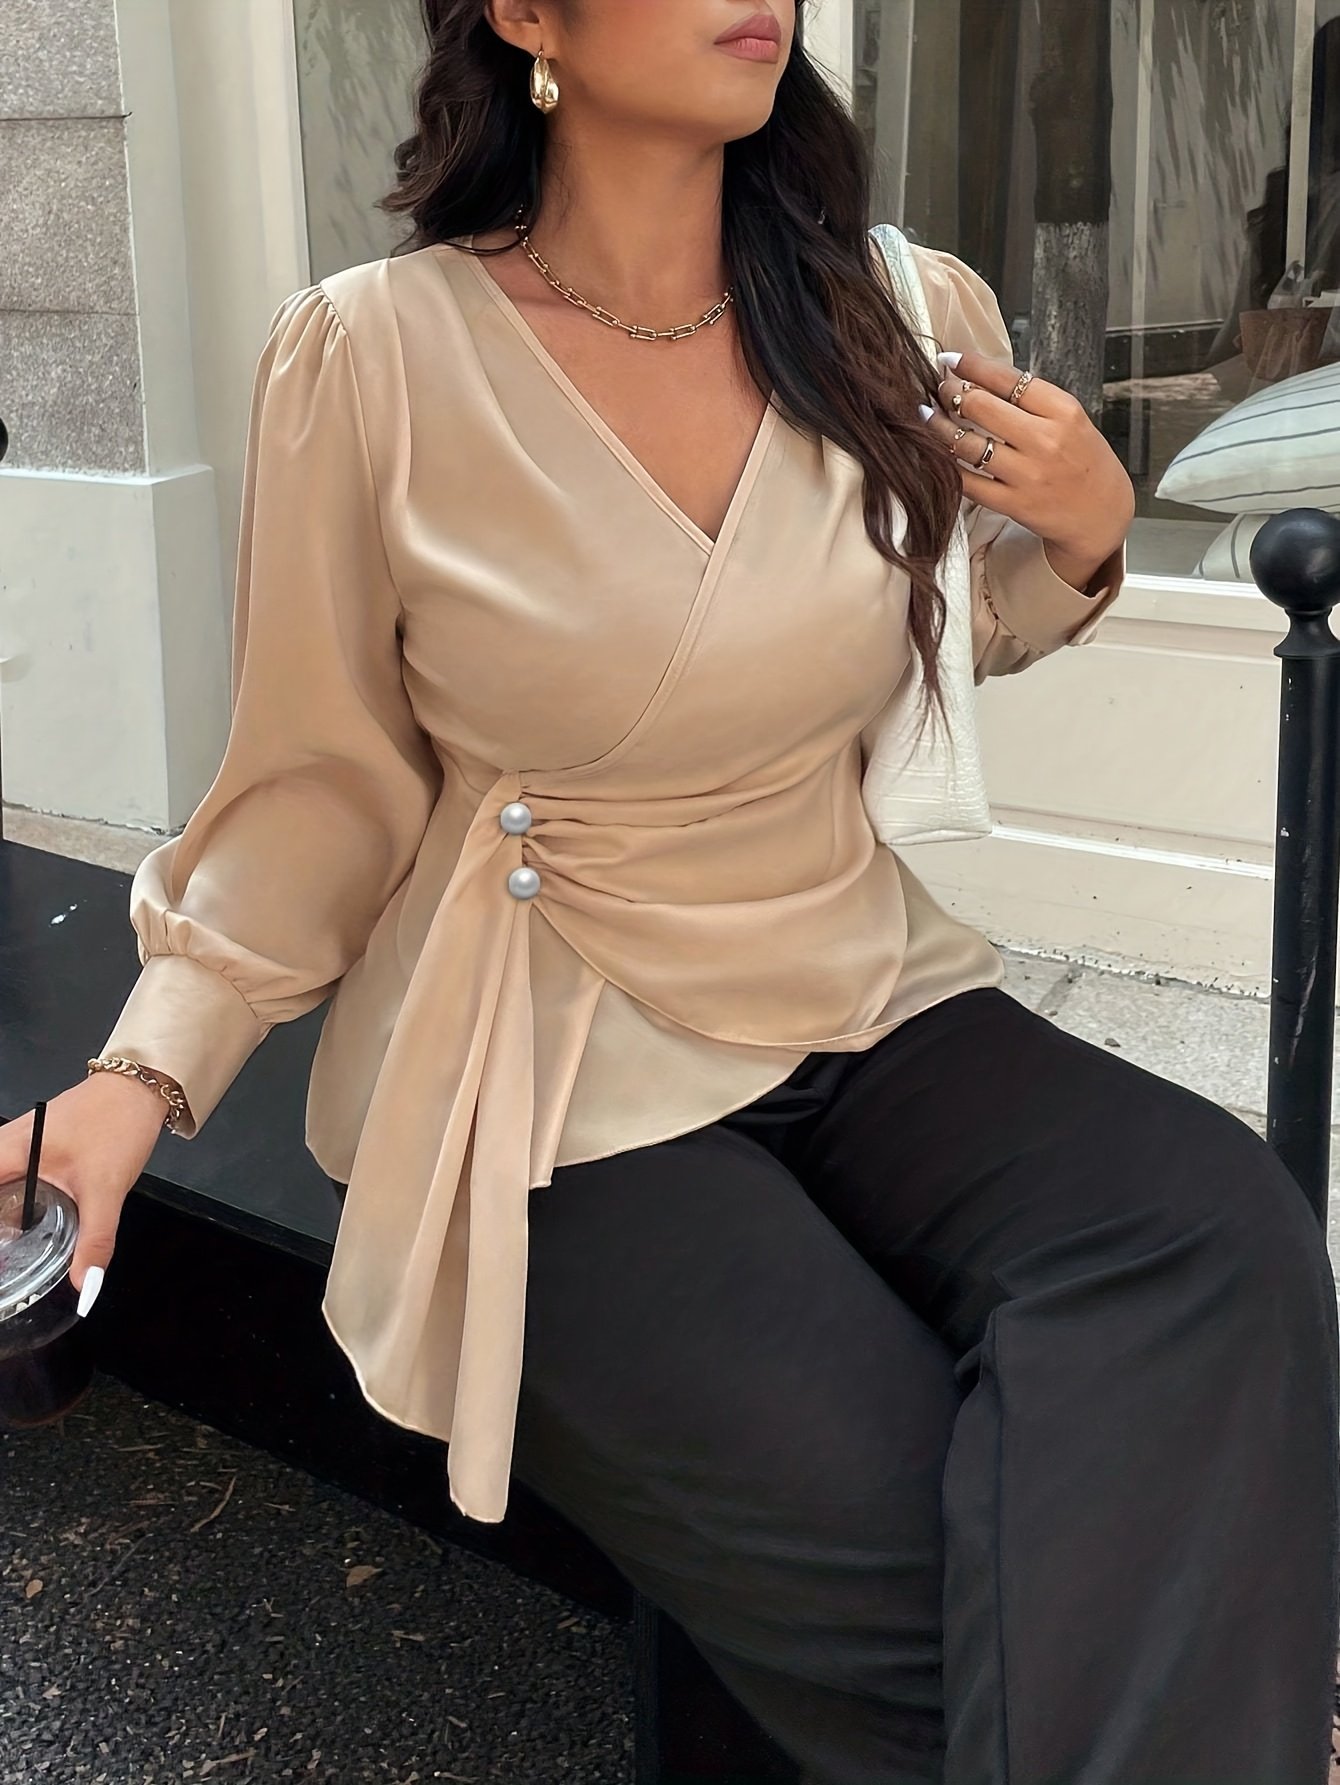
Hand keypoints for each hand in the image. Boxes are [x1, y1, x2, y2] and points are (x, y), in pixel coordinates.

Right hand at [0, 1074, 168, 1304]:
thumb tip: (84, 1287)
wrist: (140, 1088)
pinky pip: (10, 1185)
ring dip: (6, 1222)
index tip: (3, 1259)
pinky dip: (12, 1209)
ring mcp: (15, 1148)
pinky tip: (21, 1235)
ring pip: (0, 1193)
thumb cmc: (116, 1124)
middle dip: (2, 1233)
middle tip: (9, 1270)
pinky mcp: (30, 1151)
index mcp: (5, 1152)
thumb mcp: (105, 1189)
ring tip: (12, 1261)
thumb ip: (94, 1241)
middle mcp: (2, 1147)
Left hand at [919, 349, 1133, 580]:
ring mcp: (1027, 474)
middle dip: (951, 393)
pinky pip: (967, 482)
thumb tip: (984, 378)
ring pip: (967, 444)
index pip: (1009, 380)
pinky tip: (935, 451)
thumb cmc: (1084, 461)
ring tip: (927, 416)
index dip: (973, 366)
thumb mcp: (1071, 421)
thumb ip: (1034, 402)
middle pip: (982, 407)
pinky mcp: (1012, 504)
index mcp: (1062, 411)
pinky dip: (946, 465)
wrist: (1101, 514)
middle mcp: (1045, 440)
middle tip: (938, 388)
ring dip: (939, 427)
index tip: (951, 359)